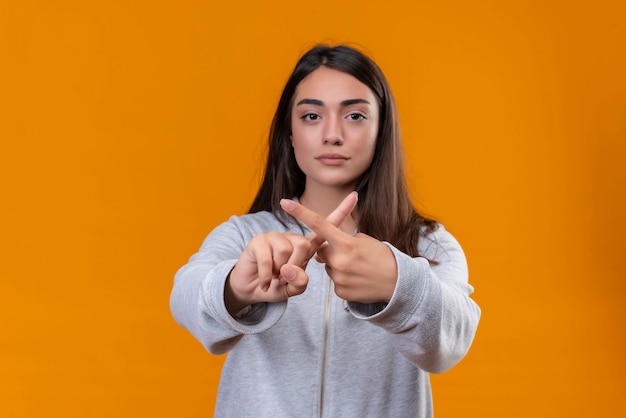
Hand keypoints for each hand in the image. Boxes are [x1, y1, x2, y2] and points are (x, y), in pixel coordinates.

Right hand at [225, 192, 357, 314]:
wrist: (251, 290)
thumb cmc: (277, 286)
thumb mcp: (294, 288)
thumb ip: (299, 282)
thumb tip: (289, 269)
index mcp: (306, 246)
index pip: (327, 227)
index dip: (341, 212)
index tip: (354, 197)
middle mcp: (292, 237)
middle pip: (304, 245)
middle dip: (295, 267)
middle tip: (285, 279)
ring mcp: (274, 236)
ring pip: (286, 251)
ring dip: (279, 273)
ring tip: (274, 277)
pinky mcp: (258, 240)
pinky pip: (268, 259)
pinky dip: (267, 276)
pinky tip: (265, 281)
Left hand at [280, 197, 397, 302]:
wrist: (399, 283)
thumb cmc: (382, 256)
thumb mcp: (364, 240)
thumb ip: (341, 240)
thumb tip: (322, 249)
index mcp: (346, 243)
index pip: (319, 224)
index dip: (300, 213)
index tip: (284, 203)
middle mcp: (339, 260)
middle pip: (322, 251)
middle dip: (332, 251)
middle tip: (352, 255)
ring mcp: (339, 278)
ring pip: (328, 268)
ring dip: (338, 266)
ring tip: (358, 269)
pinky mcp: (340, 292)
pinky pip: (334, 282)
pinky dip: (343, 280)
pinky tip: (358, 280)